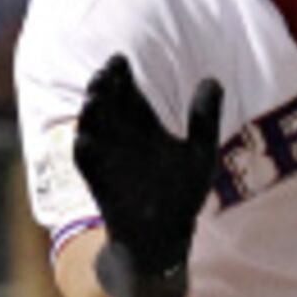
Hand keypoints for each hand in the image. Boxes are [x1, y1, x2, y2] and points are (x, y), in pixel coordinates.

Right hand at [71, 54, 223, 296]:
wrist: (164, 236)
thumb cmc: (182, 195)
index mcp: (144, 125)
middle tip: (107, 72)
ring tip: (95, 96)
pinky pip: (85, 161)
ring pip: (91, 126)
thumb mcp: (200, 151)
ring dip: (90, 111)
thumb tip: (212, 79)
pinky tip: (85, 136)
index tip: (121, 60)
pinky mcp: (97, 180)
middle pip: (106, 102)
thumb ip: (204, 117)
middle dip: (103, 86)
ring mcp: (107, 158)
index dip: (121, 74)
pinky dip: (83, 148)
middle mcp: (121, 137)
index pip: (127, 91)